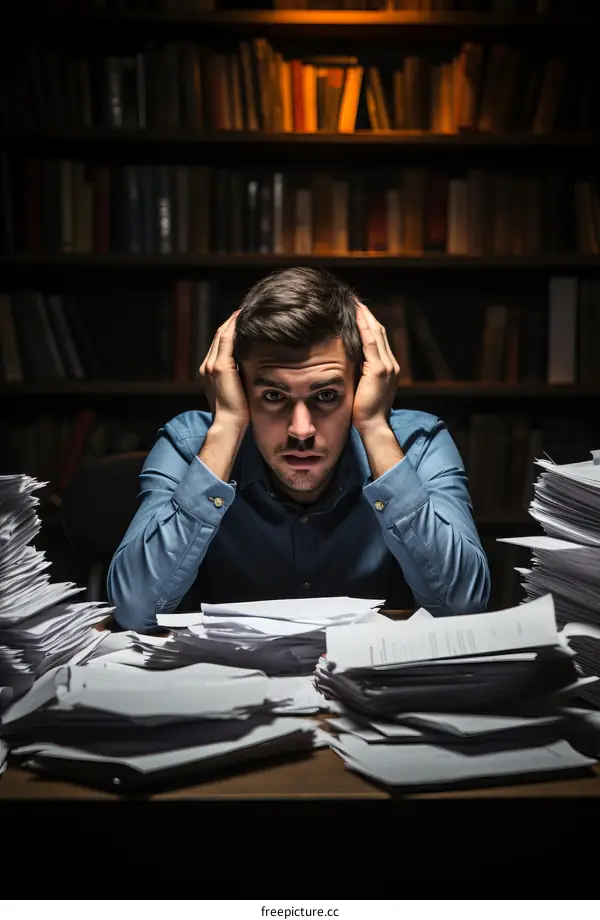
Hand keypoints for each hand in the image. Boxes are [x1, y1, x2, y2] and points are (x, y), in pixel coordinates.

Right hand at [199, 311, 248, 429]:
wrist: (228, 423)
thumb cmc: (236, 412)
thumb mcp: (235, 390)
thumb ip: (238, 376)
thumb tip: (251, 366)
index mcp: (208, 371)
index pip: (219, 344)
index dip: (229, 330)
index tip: (241, 321)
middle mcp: (207, 365)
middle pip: (219, 335)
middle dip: (231, 322)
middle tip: (245, 310)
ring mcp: (212, 365)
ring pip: (221, 334)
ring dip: (233, 321)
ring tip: (245, 310)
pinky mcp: (221, 367)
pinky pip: (226, 340)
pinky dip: (234, 327)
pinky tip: (244, 319)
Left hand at [352, 302, 400, 432]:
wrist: (373, 425)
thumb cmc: (364, 411)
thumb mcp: (363, 387)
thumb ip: (361, 373)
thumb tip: (348, 361)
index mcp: (388, 368)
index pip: (379, 340)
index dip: (369, 324)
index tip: (358, 311)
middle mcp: (391, 364)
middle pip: (380, 332)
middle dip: (367, 315)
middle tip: (355, 301)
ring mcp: (387, 366)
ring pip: (377, 334)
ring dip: (365, 317)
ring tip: (355, 303)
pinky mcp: (379, 370)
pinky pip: (371, 343)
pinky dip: (364, 328)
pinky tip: (357, 317)